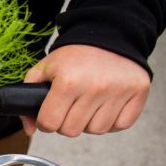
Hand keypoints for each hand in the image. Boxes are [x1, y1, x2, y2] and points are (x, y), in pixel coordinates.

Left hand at [21, 45, 150, 137]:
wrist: (108, 34)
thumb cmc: (74, 56)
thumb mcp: (44, 69)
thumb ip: (28, 98)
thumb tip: (30, 129)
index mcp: (68, 82)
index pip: (50, 123)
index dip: (46, 121)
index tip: (50, 113)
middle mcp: (95, 87)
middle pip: (71, 131)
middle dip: (66, 122)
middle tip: (69, 106)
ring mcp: (119, 91)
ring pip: (96, 130)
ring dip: (89, 122)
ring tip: (88, 104)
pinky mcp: (137, 92)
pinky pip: (120, 125)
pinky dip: (112, 121)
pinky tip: (105, 106)